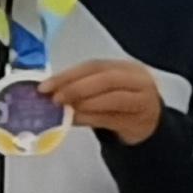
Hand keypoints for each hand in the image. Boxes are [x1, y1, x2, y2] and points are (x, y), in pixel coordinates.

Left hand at [38, 56, 168, 145]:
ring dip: (84, 103)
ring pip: (112, 97)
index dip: (68, 75)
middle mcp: (137, 79)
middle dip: (75, 88)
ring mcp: (142, 99)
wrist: (148, 126)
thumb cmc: (120, 105)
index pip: (94, 66)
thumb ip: (82, 88)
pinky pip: (112, 118)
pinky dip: (90, 118)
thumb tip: (50, 92)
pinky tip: (75, 119)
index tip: (45, 86)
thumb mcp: (104, 91)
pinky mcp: (139, 120)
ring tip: (64, 110)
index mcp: (125, 67)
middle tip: (54, 99)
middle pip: (105, 78)